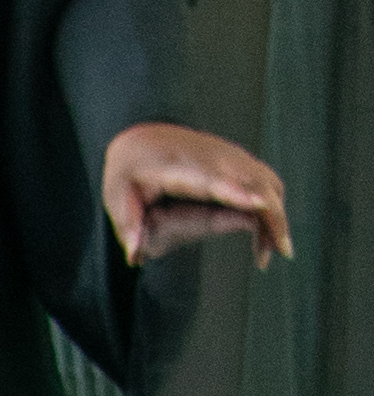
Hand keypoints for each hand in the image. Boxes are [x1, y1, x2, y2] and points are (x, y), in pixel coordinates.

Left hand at [104, 117, 290, 263]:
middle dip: (271, 216)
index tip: (259, 205)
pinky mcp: (237, 161)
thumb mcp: (117, 199)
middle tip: (278, 253)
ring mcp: (228, 156)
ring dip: (276, 218)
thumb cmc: (127, 174)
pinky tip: (265, 239)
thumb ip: (128, 225)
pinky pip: (265, 183)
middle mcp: (211, 157)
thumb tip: (134, 255)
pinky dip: (272, 210)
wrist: (142, 139)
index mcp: (178, 166)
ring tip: (270, 256)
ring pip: (267, 183)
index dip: (237, 192)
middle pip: (252, 183)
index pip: (213, 180)